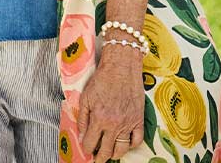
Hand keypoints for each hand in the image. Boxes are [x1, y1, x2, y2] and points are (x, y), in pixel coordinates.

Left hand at [78, 47, 144, 162]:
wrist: (122, 67)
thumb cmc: (103, 79)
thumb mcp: (86, 97)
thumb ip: (83, 118)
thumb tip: (82, 134)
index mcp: (99, 119)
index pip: (90, 144)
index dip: (86, 149)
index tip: (86, 149)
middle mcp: (114, 124)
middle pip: (106, 151)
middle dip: (99, 158)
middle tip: (97, 159)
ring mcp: (128, 123)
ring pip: (122, 150)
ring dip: (114, 154)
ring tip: (110, 153)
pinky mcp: (138, 119)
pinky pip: (137, 140)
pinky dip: (131, 145)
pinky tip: (125, 143)